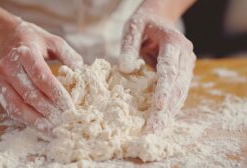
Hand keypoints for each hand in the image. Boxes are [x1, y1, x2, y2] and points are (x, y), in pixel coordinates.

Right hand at [0, 20, 82, 130]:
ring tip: (54, 130)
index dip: (56, 94)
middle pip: (30, 94)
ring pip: (18, 106)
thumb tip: (81, 72)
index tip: (70, 107)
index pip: (42, 77)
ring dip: (37, 121)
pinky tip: (40, 126)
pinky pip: (11, 108)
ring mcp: (0, 79)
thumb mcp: (51, 40)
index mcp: (25, 52)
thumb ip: (68, 54)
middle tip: (66, 121)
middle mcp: (9, 67)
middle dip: (49, 111)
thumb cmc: (30, 39)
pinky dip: (26, 120)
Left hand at [119, 10, 195, 132]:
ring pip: (180, 93)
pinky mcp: (182, 74)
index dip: (165, 88)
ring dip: (169, 113)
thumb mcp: (133, 28)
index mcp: (174, 43)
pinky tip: (161, 120)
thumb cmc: (144, 24)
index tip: (159, 106)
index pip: (170, 69)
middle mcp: (185, 56)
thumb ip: (129, 46)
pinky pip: (177, 93)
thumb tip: (124, 68)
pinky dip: (169, 107)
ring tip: (156, 129)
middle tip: (154, 128)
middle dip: (166, 109)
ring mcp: (185, 66)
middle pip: (177, 86)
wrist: (159, 20)